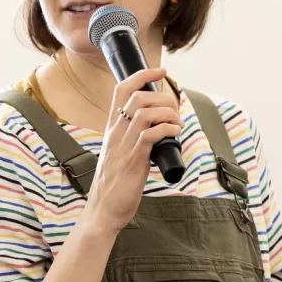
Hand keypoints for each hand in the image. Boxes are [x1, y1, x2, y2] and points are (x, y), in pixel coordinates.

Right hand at [79, 68, 180, 237]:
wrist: (104, 210)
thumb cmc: (115, 185)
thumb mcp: (122, 154)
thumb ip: (135, 140)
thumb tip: (158, 132)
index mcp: (112, 129)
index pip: (121, 90)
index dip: (142, 75)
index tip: (160, 71)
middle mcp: (116, 133)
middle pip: (137, 96)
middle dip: (163, 96)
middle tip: (176, 109)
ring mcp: (124, 145)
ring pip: (145, 112)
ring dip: (168, 113)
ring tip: (178, 124)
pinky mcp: (134, 160)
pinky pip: (150, 134)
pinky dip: (167, 129)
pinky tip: (175, 134)